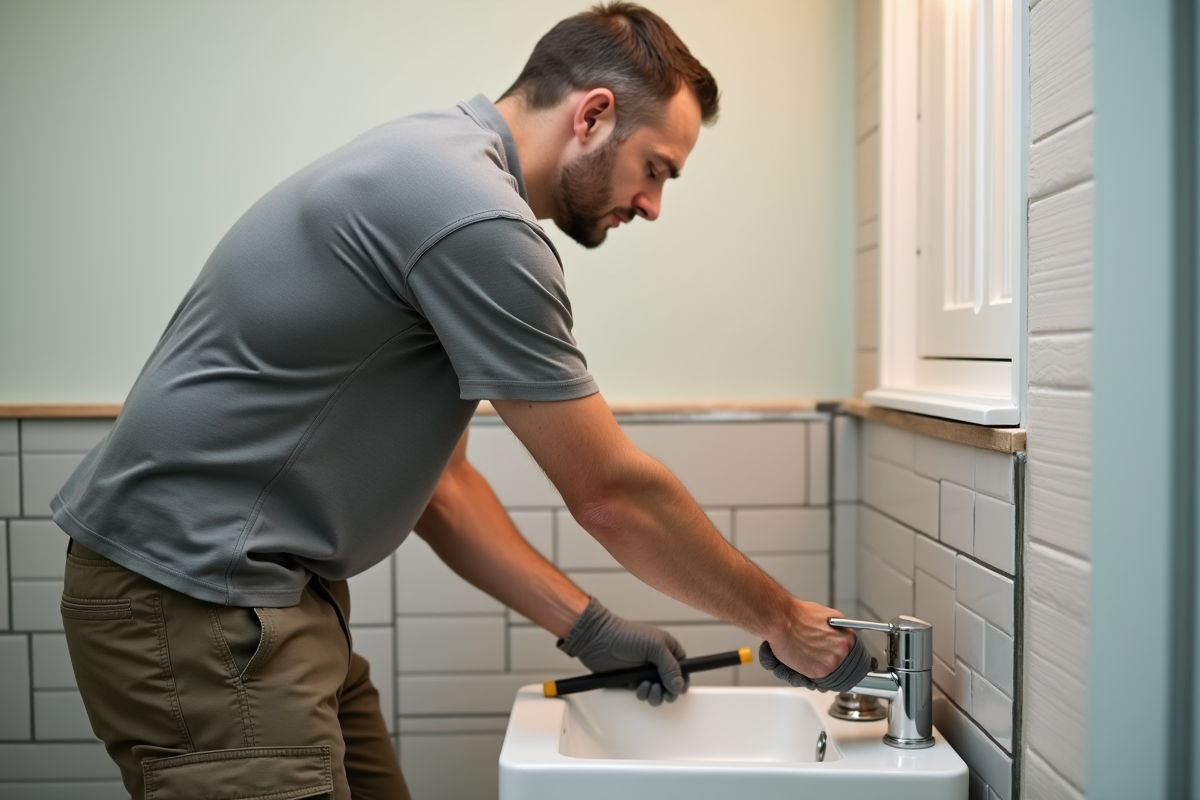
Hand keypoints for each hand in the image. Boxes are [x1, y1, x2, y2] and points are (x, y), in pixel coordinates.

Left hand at [557, 597, 686, 705]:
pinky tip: (636, 686)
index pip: (683, 668)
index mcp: (667, 649)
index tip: (679, 688)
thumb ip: (670, 667)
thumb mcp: (655, 646)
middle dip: (668, 691)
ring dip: (655, 694)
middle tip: (661, 690)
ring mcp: (645, 672)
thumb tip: (679, 684)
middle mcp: (658, 661)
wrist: (598, 640)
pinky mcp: (632, 680)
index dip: (683, 680)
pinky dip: (642, 694)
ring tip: (646, 686)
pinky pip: (643, 694)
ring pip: (658, 691)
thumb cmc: (624, 635)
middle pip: (672, 684)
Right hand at [760, 599, 864, 690]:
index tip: (838, 657)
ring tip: (810, 658)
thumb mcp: (828, 615)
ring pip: (831, 674)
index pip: (853, 654)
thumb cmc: (800, 616)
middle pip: (842, 665)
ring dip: (822, 668)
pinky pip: (818, 679)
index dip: (843, 655)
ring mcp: (831, 664)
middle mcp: (842, 652)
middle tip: (820, 656)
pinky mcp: (818, 673)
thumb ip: (839, 628)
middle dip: (832, 661)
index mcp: (847, 638)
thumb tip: (841, 635)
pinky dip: (810, 673)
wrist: (782, 621)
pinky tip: (804, 662)